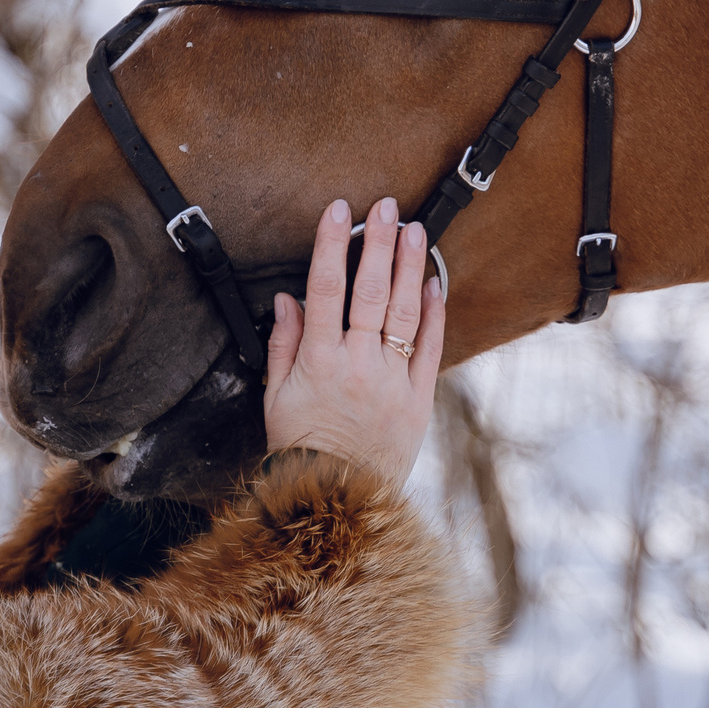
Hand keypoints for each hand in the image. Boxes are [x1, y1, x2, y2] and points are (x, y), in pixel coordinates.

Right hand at [262, 196, 445, 484]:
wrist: (335, 499)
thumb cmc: (300, 446)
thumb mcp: (275, 396)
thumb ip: (282, 343)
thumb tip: (286, 298)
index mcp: (317, 362)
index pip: (324, 288)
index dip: (331, 245)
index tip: (338, 211)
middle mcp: (357, 365)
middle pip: (370, 291)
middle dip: (377, 244)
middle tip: (385, 208)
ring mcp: (391, 381)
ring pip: (404, 312)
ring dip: (409, 267)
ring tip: (414, 231)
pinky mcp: (418, 399)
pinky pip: (429, 348)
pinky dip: (433, 313)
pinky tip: (433, 282)